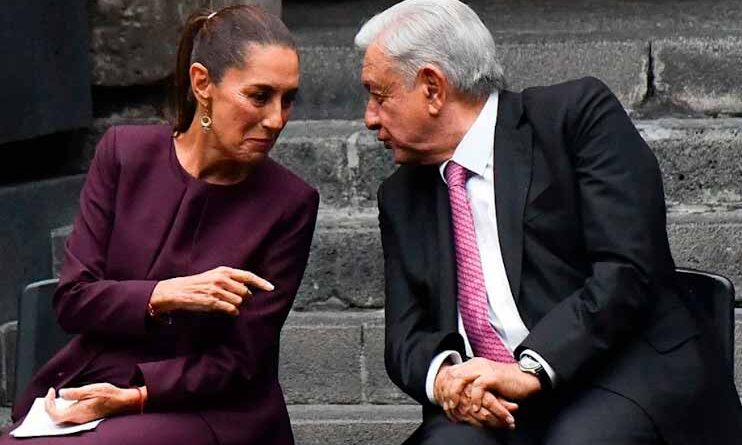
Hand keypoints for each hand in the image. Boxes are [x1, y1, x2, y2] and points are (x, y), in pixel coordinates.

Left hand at [44, 384, 143, 423]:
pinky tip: (66, 402)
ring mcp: (81, 420)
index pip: (54, 414)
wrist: (122, 402)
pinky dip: (63, 410)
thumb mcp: (91, 389)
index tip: (51, 391)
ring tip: (55, 397)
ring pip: (62, 418)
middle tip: (51, 394)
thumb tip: (61, 393)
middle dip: (50, 406)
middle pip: (56, 418)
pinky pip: (68, 417)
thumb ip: (74, 393)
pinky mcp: (85, 418)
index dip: (48, 403)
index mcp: (77, 412)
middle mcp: (78, 419)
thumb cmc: (109, 395)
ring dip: (56, 408)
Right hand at [150, 266, 273, 316]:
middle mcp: (222, 279)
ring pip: (239, 302)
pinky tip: (228, 311)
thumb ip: (231, 280)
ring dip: (235, 305)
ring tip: (225, 303)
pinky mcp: (212, 302)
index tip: (271, 288)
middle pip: (245, 292)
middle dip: (243, 298)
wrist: (178, 291)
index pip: (248, 275)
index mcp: (224, 271)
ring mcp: (217, 290)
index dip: (261, 282)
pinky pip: (231, 309)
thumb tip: (248, 289)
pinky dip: (232, 312)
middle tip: (232, 298)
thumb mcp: (215, 276)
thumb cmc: (198, 284)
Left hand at [434, 362, 517, 428]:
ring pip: (461, 379)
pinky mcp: (493, 376)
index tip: (444, 400)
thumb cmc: (506, 383)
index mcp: (473, 364)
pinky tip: (474, 408)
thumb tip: (458, 394)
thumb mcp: (485, 382)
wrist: (525, 379)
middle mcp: (476, 364)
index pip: (452, 372)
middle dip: (447, 391)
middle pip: (453, 375)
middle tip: (447, 406)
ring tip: (456, 407)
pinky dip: (474, 398)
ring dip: (456, 395)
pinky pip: (478, 386)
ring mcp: (484, 369)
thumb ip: (472, 383)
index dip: (445, 385)